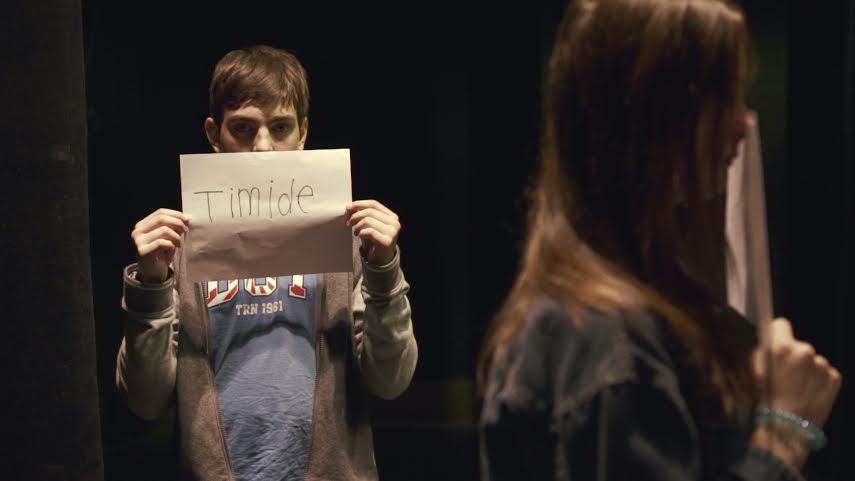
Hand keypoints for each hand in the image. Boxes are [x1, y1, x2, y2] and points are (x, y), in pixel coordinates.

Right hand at [131, 208, 189, 282]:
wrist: (153, 273)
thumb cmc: (162, 253)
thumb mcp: (168, 237)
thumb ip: (173, 226)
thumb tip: (187, 217)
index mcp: (142, 224)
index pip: (160, 212)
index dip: (175, 214)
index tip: (187, 219)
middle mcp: (137, 231)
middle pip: (161, 219)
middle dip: (177, 222)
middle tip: (186, 230)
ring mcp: (138, 241)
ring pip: (163, 230)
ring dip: (176, 235)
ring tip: (179, 242)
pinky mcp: (142, 251)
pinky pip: (161, 242)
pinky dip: (171, 243)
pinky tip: (174, 247)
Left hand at [345, 200, 399, 265]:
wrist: (380, 261)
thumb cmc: (374, 241)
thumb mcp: (370, 226)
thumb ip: (364, 215)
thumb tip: (350, 207)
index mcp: (392, 216)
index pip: (374, 204)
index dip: (359, 204)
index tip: (348, 208)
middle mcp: (394, 223)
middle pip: (370, 211)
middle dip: (355, 215)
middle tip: (348, 222)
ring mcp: (392, 232)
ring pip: (368, 220)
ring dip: (357, 225)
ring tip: (355, 232)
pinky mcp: (386, 241)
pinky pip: (368, 231)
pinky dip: (361, 232)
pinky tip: (359, 236)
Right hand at [750, 318, 841, 467]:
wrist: (785, 429)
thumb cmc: (764, 401)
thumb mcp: (753, 371)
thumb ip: (760, 352)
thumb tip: (765, 342)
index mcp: (783, 346)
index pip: (781, 324)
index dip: (776, 335)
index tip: (774, 346)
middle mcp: (805, 351)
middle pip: (797, 345)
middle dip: (792, 357)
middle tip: (783, 377)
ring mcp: (822, 365)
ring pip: (811, 361)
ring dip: (805, 370)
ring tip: (795, 389)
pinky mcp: (834, 378)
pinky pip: (824, 373)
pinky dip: (817, 381)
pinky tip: (807, 394)